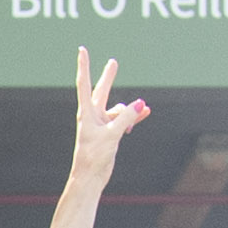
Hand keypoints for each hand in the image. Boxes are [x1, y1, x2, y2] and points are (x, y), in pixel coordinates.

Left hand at [62, 47, 146, 189]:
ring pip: (119, 110)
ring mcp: (102, 125)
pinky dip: (134, 117)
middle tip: (113, 63)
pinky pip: (124, 120)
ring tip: (144, 111)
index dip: (84, 66)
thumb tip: (141, 103)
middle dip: (109, 78)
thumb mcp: (112, 135)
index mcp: (87, 113)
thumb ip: (126, 118)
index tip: (82, 50)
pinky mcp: (110, 134)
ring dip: (131, 111)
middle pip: (103, 91)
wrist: (90, 178)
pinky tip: (146, 113)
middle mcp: (93, 116)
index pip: (85, 83)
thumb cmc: (94, 157)